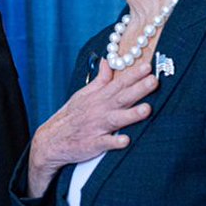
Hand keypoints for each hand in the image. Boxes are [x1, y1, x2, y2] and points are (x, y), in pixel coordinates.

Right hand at [27, 59, 158, 196]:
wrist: (51, 140)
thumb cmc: (72, 116)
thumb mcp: (84, 94)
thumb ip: (100, 79)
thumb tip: (107, 61)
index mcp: (98, 98)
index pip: (118, 83)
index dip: (133, 75)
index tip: (148, 66)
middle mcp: (99, 110)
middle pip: (121, 98)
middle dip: (138, 89)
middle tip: (154, 81)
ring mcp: (96, 127)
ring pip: (116, 119)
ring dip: (131, 114)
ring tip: (147, 109)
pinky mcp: (93, 144)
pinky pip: (104, 143)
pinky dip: (114, 142)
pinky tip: (125, 140)